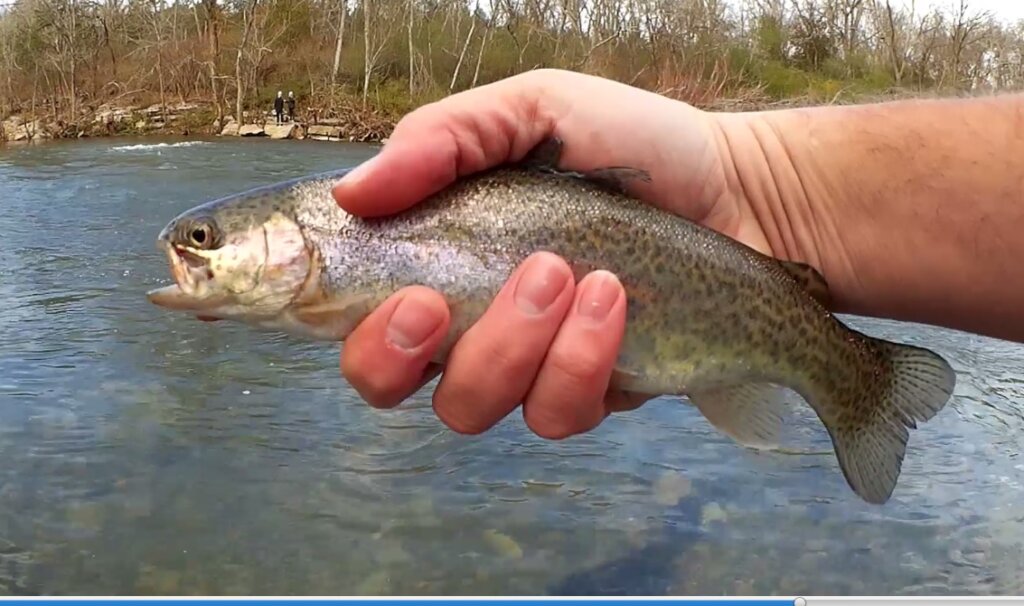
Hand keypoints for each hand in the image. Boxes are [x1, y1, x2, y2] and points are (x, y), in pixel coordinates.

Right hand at [331, 69, 774, 438]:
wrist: (738, 192)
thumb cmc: (632, 144)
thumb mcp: (534, 109)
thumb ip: (442, 138)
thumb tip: (350, 193)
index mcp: (434, 251)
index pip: (341, 307)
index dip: (326, 320)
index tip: (367, 294)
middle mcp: (465, 317)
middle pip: (381, 380)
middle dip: (399, 352)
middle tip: (441, 301)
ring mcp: (523, 363)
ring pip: (466, 405)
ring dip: (509, 344)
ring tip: (569, 275)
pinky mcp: (584, 393)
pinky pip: (552, 414)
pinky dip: (579, 362)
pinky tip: (614, 303)